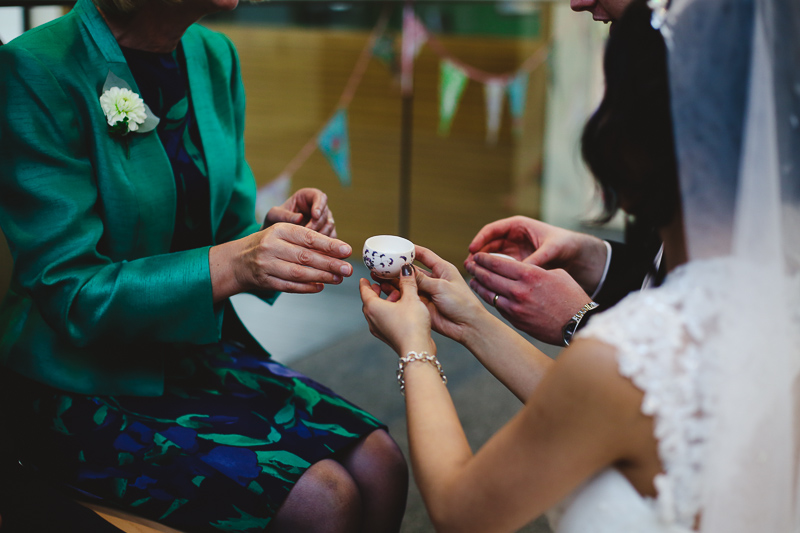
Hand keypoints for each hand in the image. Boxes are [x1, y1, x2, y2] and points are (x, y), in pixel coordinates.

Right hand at [211, 223, 352, 299]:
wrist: (237, 261)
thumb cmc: (268, 245)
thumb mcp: (282, 234)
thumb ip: (306, 240)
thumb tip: (337, 250)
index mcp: (279, 230)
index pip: (308, 237)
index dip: (329, 245)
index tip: (347, 250)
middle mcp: (271, 246)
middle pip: (305, 256)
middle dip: (330, 264)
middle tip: (347, 269)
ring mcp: (266, 265)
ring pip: (298, 273)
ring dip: (321, 277)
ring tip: (338, 279)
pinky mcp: (264, 281)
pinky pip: (289, 286)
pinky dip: (306, 287)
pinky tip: (320, 287)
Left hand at [263, 188, 336, 236]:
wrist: (275, 237)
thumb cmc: (274, 221)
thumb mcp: (273, 216)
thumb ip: (284, 215)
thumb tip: (299, 218)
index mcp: (306, 197)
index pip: (319, 196)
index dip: (320, 204)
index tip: (315, 215)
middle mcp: (318, 208)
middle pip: (325, 213)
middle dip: (317, 224)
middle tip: (307, 233)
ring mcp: (324, 221)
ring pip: (330, 225)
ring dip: (321, 234)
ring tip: (307, 242)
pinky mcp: (326, 233)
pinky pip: (331, 237)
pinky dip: (324, 243)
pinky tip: (314, 248)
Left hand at [359, 264, 435, 355]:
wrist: (416, 349)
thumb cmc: (411, 325)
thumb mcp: (411, 298)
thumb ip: (408, 282)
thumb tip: (406, 269)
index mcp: (373, 307)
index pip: (364, 291)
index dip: (365, 283)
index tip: (364, 278)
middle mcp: (372, 319)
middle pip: (370, 302)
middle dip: (376, 292)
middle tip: (381, 284)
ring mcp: (378, 330)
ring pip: (377, 312)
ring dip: (385, 302)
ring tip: (398, 295)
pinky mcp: (387, 336)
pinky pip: (383, 320)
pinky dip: (389, 311)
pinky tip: (402, 309)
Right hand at [372, 246, 490, 345]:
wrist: (467, 326)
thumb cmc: (462, 303)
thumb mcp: (441, 287)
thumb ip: (422, 279)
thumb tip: (406, 270)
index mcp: (442, 269)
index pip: (425, 255)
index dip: (412, 250)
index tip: (398, 246)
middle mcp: (433, 280)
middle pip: (412, 270)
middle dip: (398, 267)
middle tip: (382, 264)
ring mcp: (427, 293)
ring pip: (407, 284)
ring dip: (394, 280)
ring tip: (378, 275)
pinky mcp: (422, 305)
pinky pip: (407, 297)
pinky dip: (397, 293)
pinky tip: (385, 289)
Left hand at [465, 253, 592, 344]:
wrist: (579, 324)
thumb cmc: (571, 297)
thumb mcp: (556, 274)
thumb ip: (535, 269)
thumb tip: (520, 268)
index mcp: (530, 274)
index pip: (498, 263)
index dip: (484, 258)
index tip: (477, 255)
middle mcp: (520, 290)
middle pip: (489, 277)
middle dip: (476, 269)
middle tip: (469, 264)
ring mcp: (516, 307)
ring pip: (489, 293)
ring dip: (478, 285)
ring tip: (472, 279)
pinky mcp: (516, 321)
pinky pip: (498, 307)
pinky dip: (490, 299)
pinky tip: (486, 294)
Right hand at [466, 216, 607, 293]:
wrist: (579, 255)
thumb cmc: (566, 244)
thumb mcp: (552, 249)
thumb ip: (536, 258)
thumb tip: (523, 270)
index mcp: (518, 226)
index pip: (493, 230)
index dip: (480, 239)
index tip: (472, 250)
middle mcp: (513, 237)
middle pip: (488, 244)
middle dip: (478, 254)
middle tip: (469, 266)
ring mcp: (514, 251)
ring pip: (492, 257)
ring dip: (483, 265)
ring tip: (474, 275)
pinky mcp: (517, 264)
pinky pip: (501, 267)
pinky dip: (493, 273)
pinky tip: (488, 282)